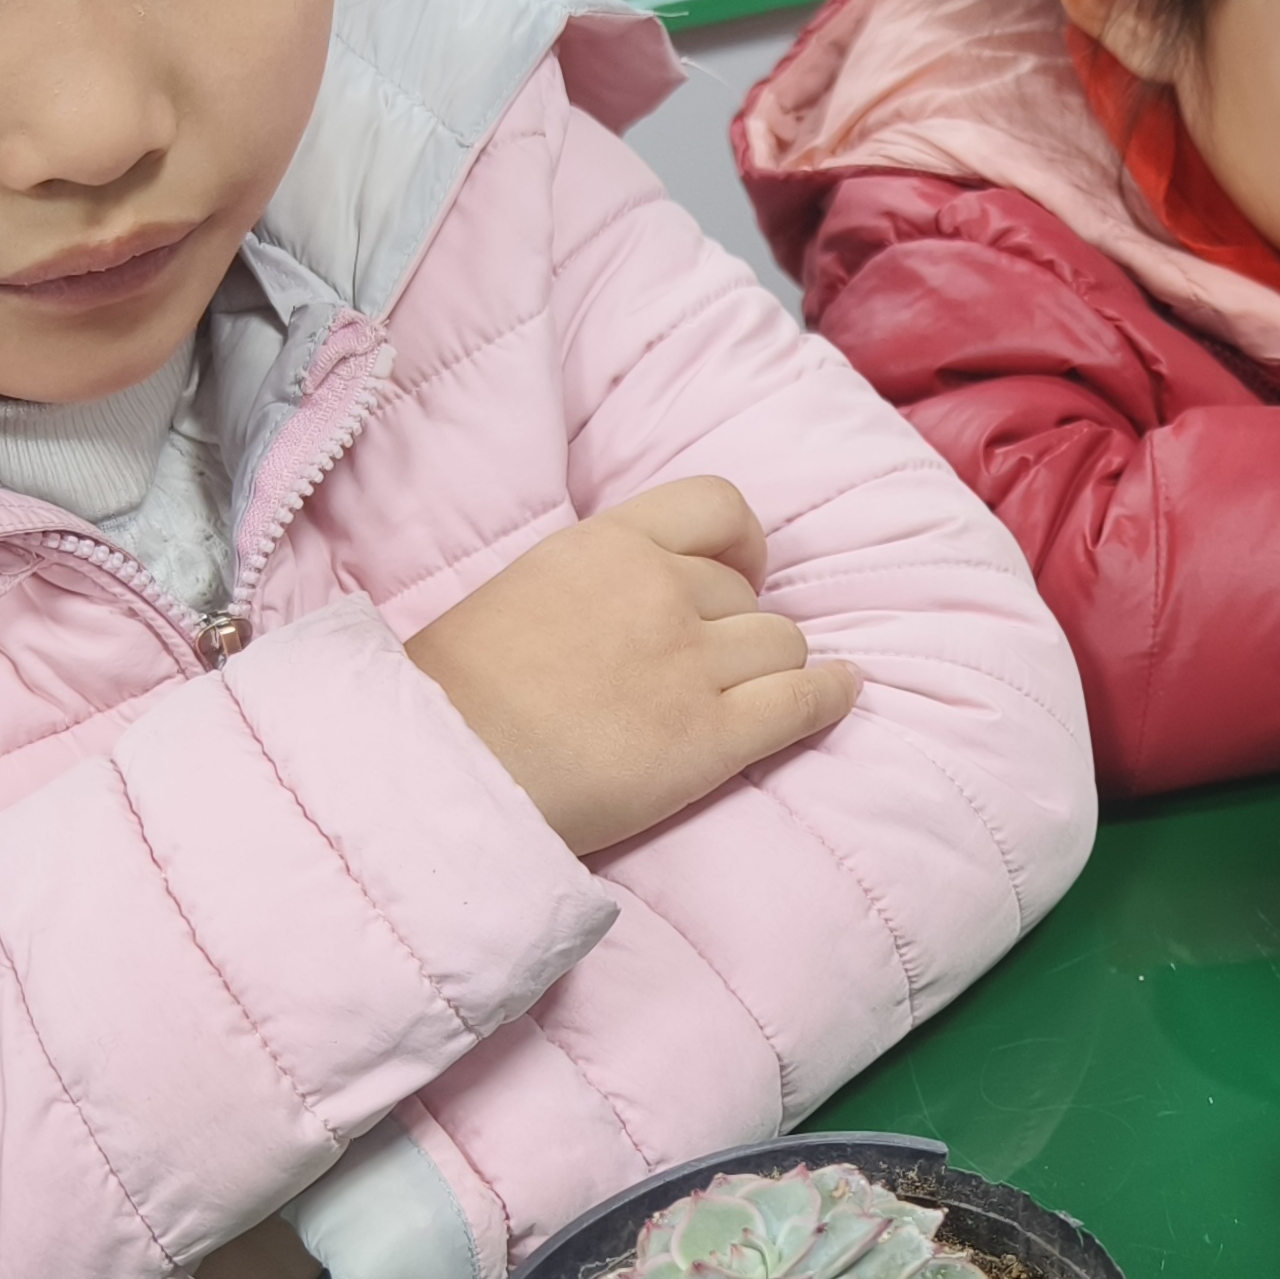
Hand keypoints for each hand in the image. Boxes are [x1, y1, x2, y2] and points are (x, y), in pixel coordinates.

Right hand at [407, 475, 860, 853]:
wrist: (439, 772)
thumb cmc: (456, 698)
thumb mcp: (522, 594)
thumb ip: (592, 584)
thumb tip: (635, 602)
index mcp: (605, 545)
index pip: (715, 506)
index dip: (741, 542)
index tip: (740, 569)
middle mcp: (657, 591)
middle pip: (746, 594)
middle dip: (734, 628)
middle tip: (705, 669)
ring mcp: (689, 664)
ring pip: (781, 644)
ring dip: (770, 669)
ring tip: (747, 697)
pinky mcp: (708, 739)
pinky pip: (801, 701)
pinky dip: (829, 697)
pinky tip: (840, 695)